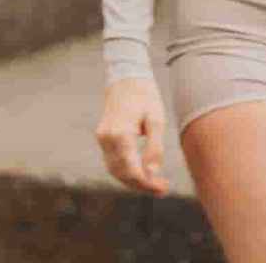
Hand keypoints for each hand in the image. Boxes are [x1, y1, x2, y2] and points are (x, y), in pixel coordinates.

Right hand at [95, 78, 169, 194]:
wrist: (126, 76)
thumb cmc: (145, 96)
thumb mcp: (156, 119)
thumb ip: (155, 147)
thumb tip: (152, 173)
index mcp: (121, 133)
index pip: (133, 170)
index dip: (148, 184)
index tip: (163, 189)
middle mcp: (107, 138)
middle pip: (123, 174)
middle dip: (142, 185)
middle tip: (163, 188)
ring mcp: (102, 137)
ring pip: (115, 171)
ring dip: (133, 181)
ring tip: (154, 183)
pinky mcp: (102, 136)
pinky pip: (112, 161)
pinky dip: (125, 171)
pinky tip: (141, 171)